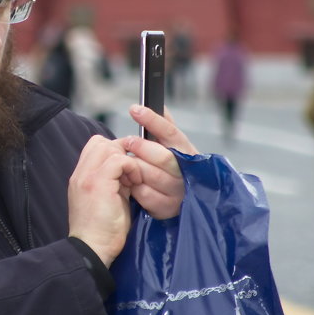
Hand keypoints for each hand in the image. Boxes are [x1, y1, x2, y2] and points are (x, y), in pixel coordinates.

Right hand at [68, 136, 137, 266]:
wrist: (91, 249)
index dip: (114, 151)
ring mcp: (87, 176)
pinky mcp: (98, 182)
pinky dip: (131, 168)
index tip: (126, 170)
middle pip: (101, 142)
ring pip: (110, 147)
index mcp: (80, 177)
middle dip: (121, 153)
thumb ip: (113, 181)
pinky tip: (133, 184)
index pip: (95, 146)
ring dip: (127, 160)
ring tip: (132, 180)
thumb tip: (127, 170)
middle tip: (131, 174)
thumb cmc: (102, 231)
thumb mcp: (106, 199)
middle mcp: (80, 173)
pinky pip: (119, 160)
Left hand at [122, 105, 199, 219]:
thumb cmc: (173, 169)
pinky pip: (145, 195)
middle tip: (127, 141)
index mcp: (188, 153)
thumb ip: (166, 128)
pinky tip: (129, 182)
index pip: (171, 133)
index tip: (135, 110)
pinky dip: (134, 187)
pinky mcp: (167, 208)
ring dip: (135, 168)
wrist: (180, 202)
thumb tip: (160, 106)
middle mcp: (187, 173)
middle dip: (142, 147)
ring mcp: (178, 192)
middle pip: (163, 157)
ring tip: (125, 162)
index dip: (153, 120)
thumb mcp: (173, 148)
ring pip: (151, 176)